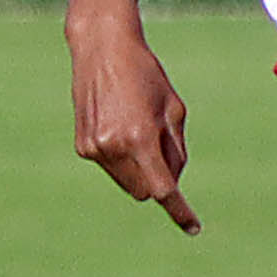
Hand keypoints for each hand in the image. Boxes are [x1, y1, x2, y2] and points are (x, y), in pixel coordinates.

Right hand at [71, 26, 200, 234]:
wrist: (102, 49)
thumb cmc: (145, 74)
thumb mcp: (174, 109)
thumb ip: (176, 152)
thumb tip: (169, 184)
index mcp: (140, 138)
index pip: (163, 189)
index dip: (180, 211)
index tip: (194, 227)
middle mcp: (113, 148)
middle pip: (145, 190)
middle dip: (158, 179)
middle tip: (162, 145)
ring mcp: (94, 148)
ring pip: (127, 182)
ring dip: (139, 169)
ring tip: (138, 128)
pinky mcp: (83, 145)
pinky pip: (111, 167)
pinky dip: (122, 157)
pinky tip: (119, 124)